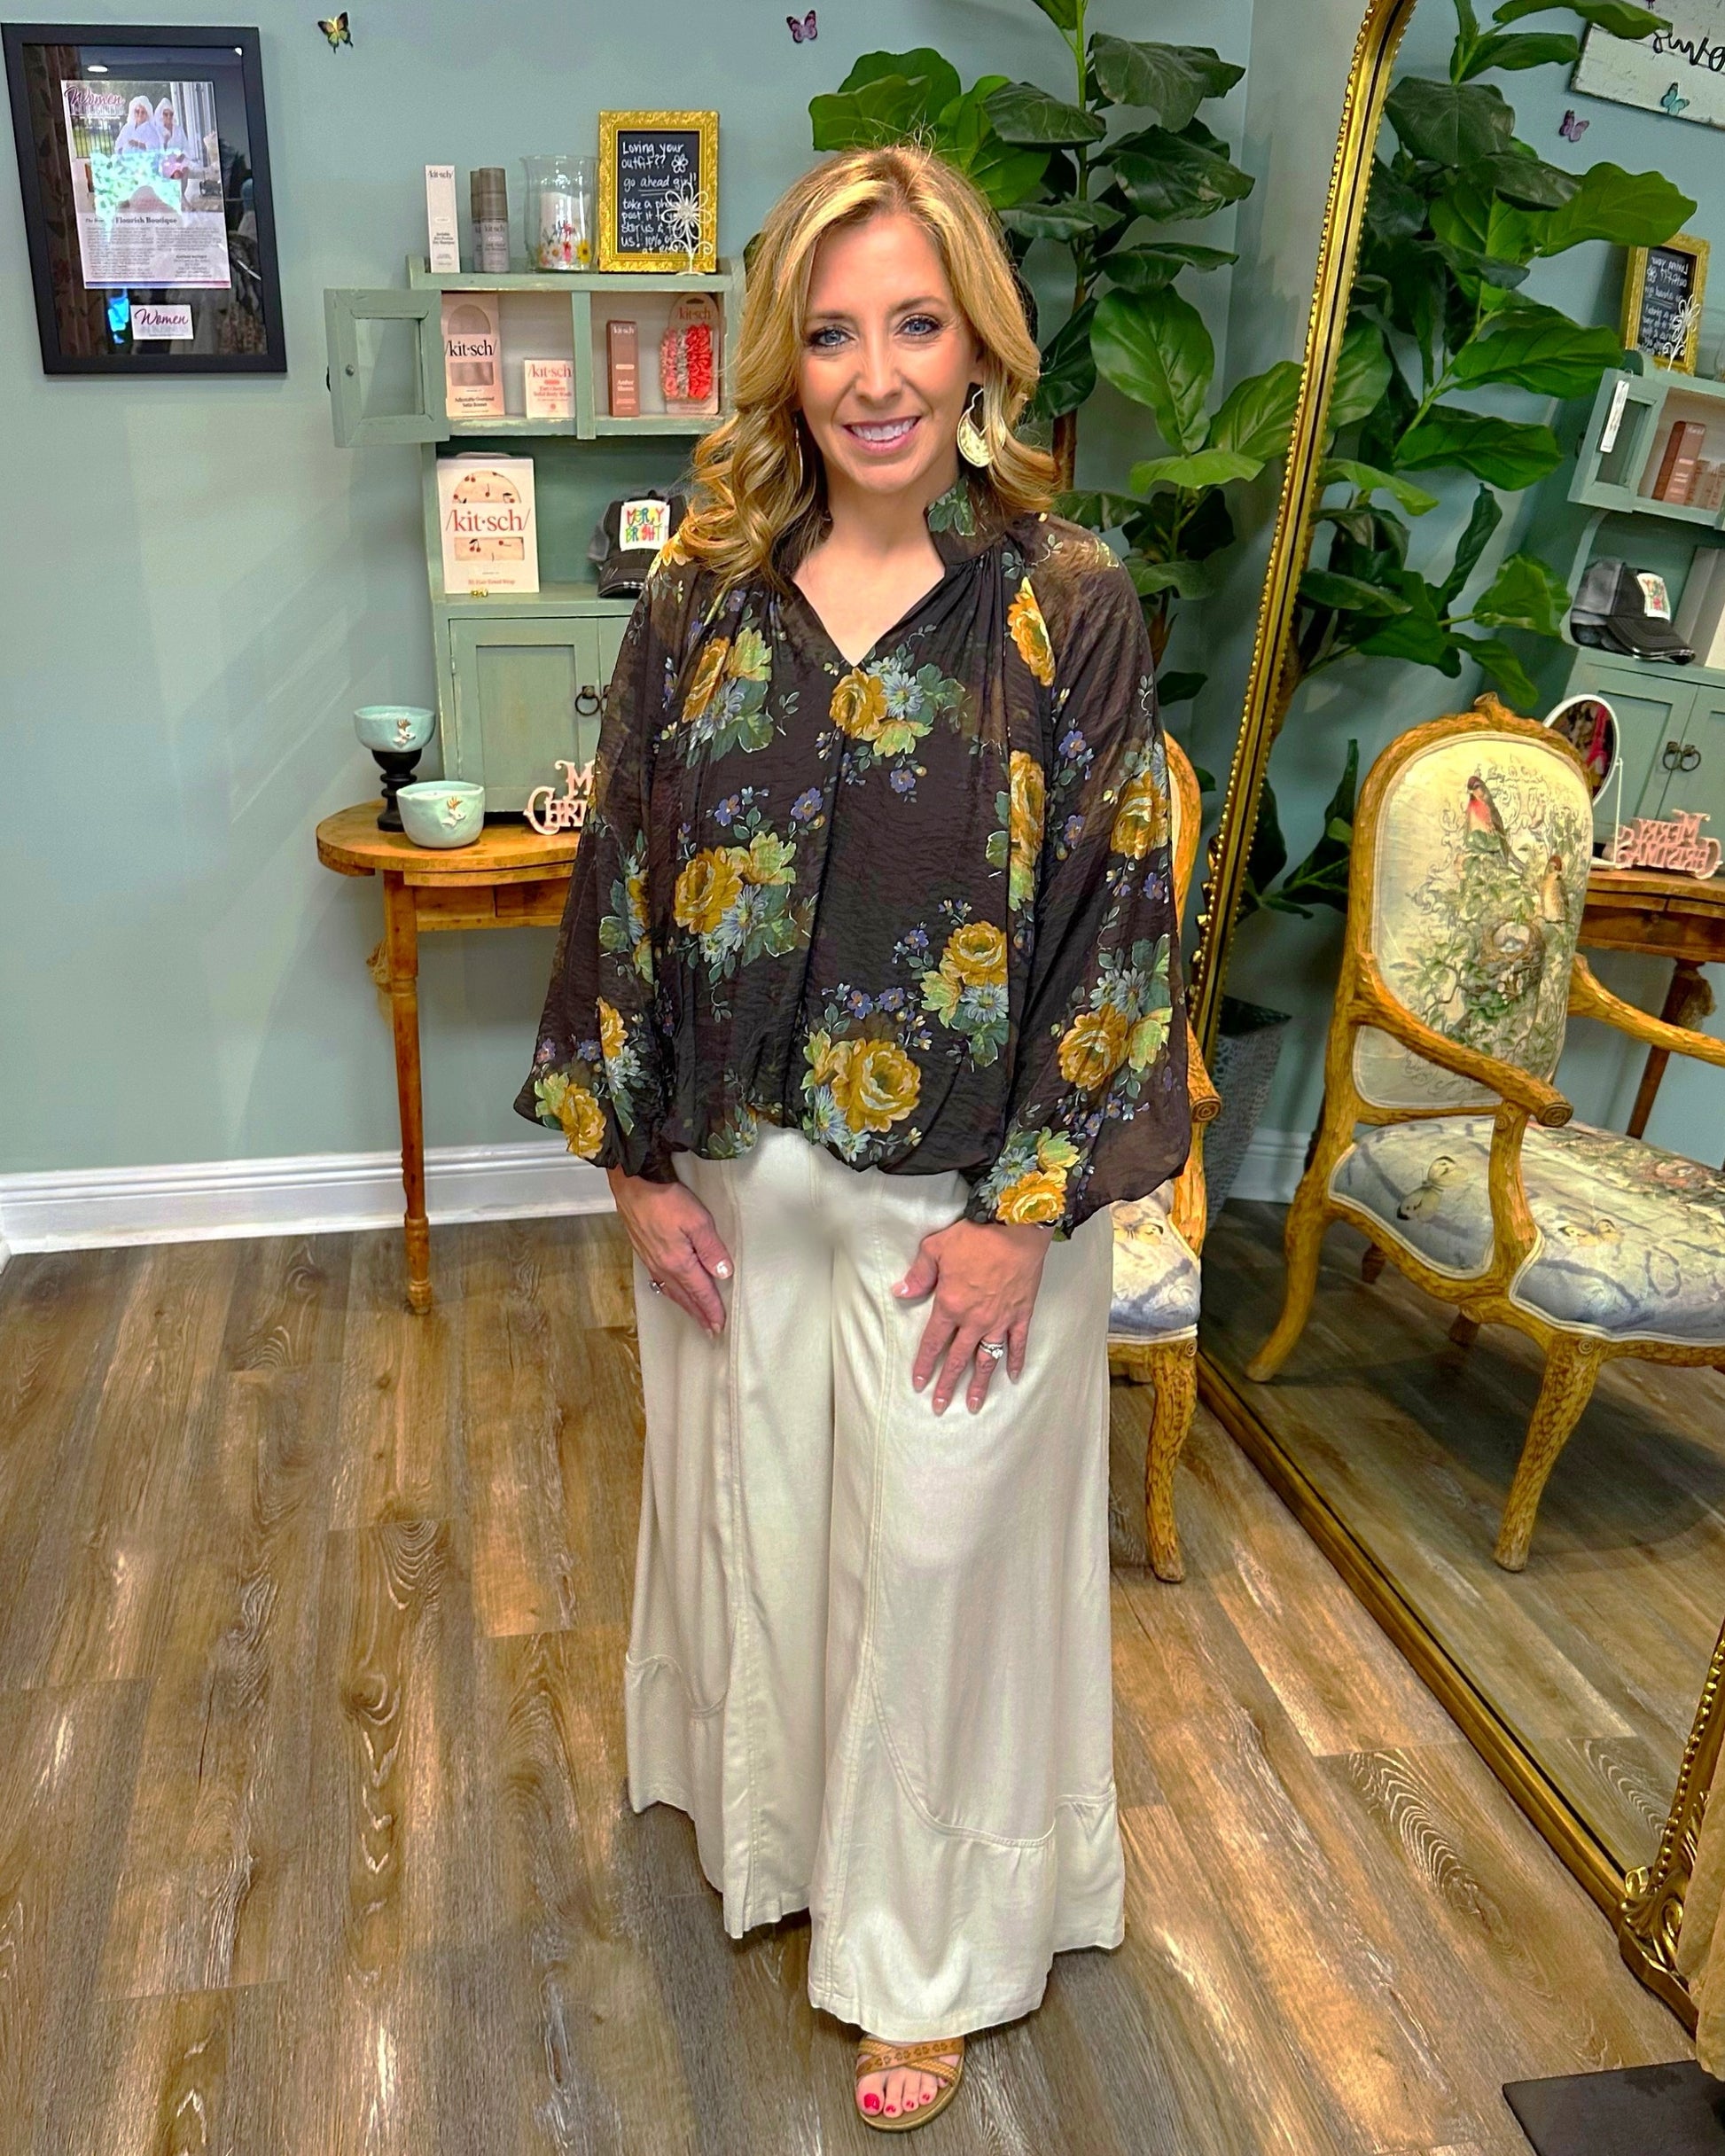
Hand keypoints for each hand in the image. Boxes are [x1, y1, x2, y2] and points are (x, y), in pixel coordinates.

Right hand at [607, 1166, 731, 1334]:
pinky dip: (670, 1291)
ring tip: (694, 1315)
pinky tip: (671, 1290)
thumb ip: (712, 1249)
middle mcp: (663, 1266)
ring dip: (685, 1305)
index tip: (720, 1325)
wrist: (631, 1184)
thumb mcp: (698, 1220)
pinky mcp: (643, 1250)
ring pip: (671, 1290)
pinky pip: (659, 1279)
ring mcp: (651, 1259)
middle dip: (699, 1314)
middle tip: (709, 1330)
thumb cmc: (664, 1198)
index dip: (712, 1309)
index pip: (701, 1292)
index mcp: (679, 1262)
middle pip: (685, 1297)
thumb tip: (724, 1274)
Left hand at [892, 1217, 1051, 1413]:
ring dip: (980, 1384)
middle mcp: (974, 1319)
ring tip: (973, 1404)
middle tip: (940, 1406)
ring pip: (987, 1359)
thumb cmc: (975, 1235)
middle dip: (947, 1384)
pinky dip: (1015, 1361)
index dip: (924, 1364)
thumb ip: (919, 1274)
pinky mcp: (1021, 1314)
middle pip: (958, 1359)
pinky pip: (1018, 1344)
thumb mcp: (935, 1248)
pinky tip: (1013, 1377)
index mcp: (950, 1305)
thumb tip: (901, 1292)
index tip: (918, 1383)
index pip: (933, 1342)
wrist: (1016, 1227)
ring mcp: (1000, 1319)